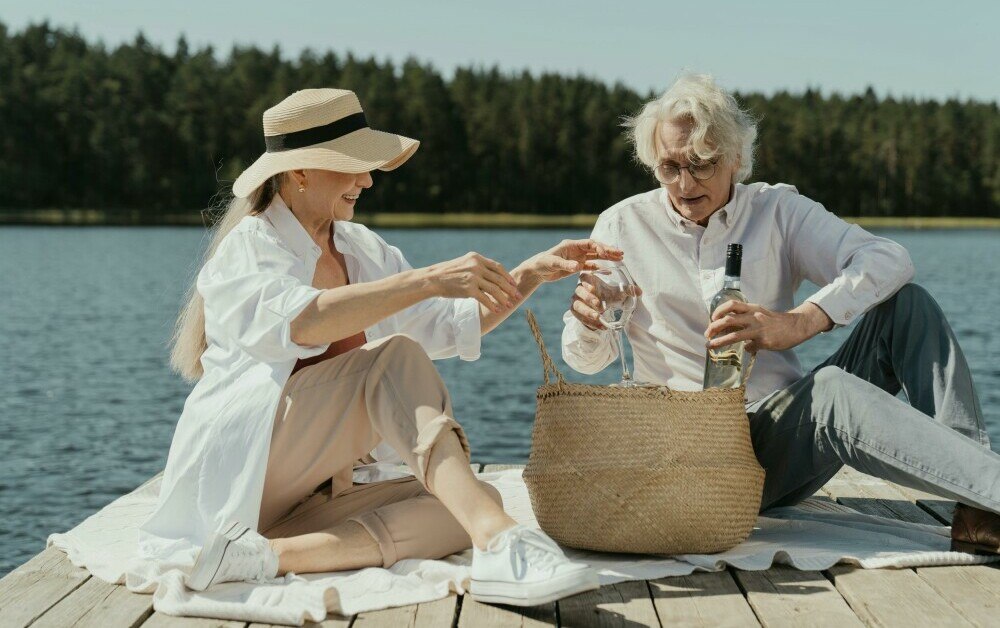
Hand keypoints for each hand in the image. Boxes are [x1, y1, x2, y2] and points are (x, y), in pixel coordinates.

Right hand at [423, 252, 521, 312]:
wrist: (433, 279)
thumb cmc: (448, 273)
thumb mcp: (464, 264)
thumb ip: (478, 267)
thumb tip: (492, 276)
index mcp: (476, 258)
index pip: (497, 267)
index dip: (507, 276)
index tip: (514, 284)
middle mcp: (476, 266)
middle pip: (499, 279)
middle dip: (510, 289)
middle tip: (518, 296)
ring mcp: (473, 277)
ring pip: (495, 289)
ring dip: (504, 299)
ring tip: (509, 305)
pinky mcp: (469, 289)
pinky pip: (485, 298)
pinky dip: (492, 305)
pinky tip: (497, 310)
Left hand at [524, 239, 623, 283]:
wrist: (537, 271)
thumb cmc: (542, 263)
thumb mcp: (552, 263)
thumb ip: (565, 264)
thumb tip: (577, 266)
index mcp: (571, 245)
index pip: (589, 243)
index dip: (598, 247)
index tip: (605, 254)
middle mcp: (576, 250)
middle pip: (595, 248)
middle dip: (608, 250)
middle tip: (621, 253)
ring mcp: (577, 258)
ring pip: (595, 256)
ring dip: (607, 257)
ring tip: (620, 258)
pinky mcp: (576, 266)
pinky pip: (590, 265)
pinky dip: (599, 267)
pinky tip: (608, 269)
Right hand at [570, 272, 642, 330]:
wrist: (601, 308)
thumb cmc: (607, 296)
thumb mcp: (617, 293)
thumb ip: (628, 290)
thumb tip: (639, 291)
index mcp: (589, 280)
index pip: (584, 276)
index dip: (587, 281)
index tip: (594, 288)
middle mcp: (580, 289)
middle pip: (579, 291)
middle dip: (588, 298)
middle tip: (599, 305)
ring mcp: (576, 301)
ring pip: (577, 306)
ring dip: (587, 312)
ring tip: (598, 317)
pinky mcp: (576, 312)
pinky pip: (580, 317)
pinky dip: (590, 322)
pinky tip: (600, 326)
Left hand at [705, 301, 832, 352]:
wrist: (795, 327)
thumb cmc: (774, 321)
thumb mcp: (758, 314)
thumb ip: (744, 319)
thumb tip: (726, 328)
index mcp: (752, 308)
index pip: (731, 305)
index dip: (718, 311)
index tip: (711, 319)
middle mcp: (753, 317)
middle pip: (727, 320)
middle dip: (713, 327)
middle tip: (707, 334)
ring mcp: (758, 329)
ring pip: (733, 335)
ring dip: (719, 341)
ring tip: (710, 346)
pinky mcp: (763, 341)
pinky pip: (748, 347)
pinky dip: (745, 349)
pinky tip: (747, 350)